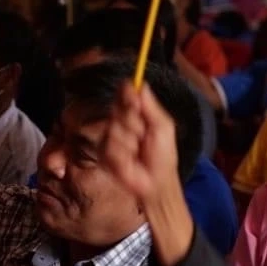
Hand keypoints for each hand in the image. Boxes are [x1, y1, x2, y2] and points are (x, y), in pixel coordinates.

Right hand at [103, 79, 179, 206]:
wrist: (156, 182)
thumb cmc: (163, 154)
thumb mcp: (163, 127)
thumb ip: (151, 105)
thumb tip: (141, 84)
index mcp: (136, 113)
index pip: (125, 94)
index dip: (127, 93)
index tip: (134, 97)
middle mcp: (120, 122)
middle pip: (117, 109)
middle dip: (133, 122)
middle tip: (144, 134)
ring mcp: (110, 138)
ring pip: (113, 129)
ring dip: (130, 142)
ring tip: (138, 152)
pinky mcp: (103, 154)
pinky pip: (109, 147)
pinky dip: (123, 155)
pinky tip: (130, 162)